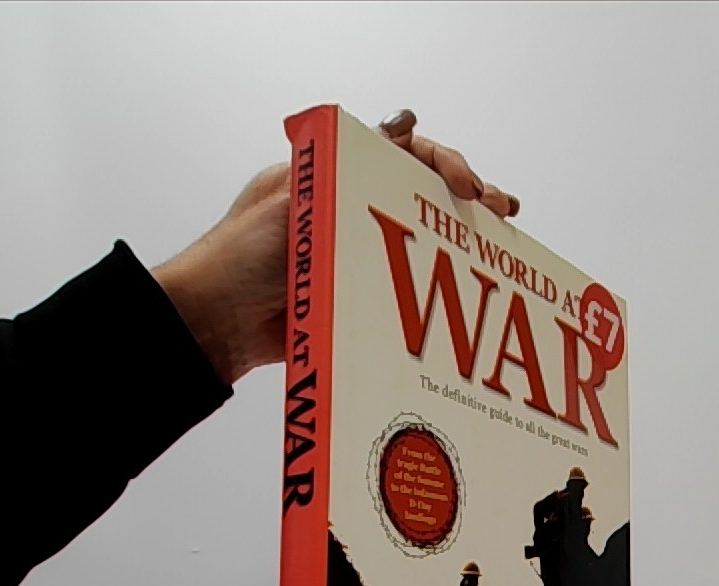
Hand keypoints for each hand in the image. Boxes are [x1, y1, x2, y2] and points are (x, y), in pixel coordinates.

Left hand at [154, 109, 519, 385]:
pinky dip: (438, 286)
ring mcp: (356, 253)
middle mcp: (348, 208)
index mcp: (331, 175)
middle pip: (422, 193)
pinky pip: (406, 286)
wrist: (216, 325)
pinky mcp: (357, 295)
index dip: (441, 162)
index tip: (465, 185)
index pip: (401, 153)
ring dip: (463, 237)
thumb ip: (345, 171)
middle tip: (501, 209)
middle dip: (467, 196)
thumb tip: (404, 128)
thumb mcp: (294, 201)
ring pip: (422, 237)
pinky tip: (467, 291)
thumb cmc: (238, 257)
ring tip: (502, 241)